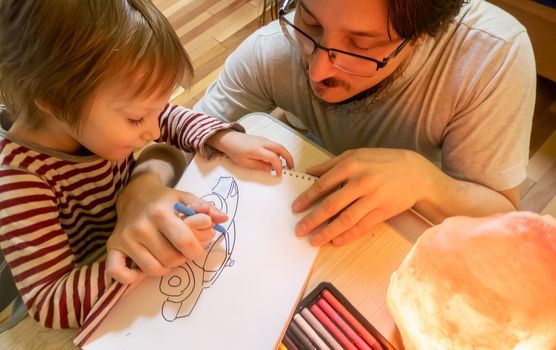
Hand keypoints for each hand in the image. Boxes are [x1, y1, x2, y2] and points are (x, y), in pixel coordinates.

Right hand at [106, 172, 227, 283]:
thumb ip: (205, 209)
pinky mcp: (112, 247)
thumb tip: (223, 219)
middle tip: (182, 250)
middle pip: (170, 259)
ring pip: (152, 269)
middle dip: (182, 258)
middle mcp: (140, 226)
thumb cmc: (164, 200)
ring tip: (166, 254)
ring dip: (164, 267)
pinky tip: (141, 270)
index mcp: (160, 212)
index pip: (184, 242)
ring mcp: (125, 238)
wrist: (134, 194)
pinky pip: (118, 273)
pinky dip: (131, 277)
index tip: (198, 248)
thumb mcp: (185, 198)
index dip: (197, 250)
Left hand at [208, 130, 293, 173]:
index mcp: (257, 150)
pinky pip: (274, 145)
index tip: (279, 174)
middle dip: (288, 158)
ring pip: (279, 146)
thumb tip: (270, 169)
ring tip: (286, 165)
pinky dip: (279, 152)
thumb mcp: (245, 163)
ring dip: (285, 155)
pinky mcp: (263, 139)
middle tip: (291, 167)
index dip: (278, 167)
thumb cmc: (235, 152)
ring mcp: (264, 139)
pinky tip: (277, 159)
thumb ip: (259, 166)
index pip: (273, 158)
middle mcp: (263, 143)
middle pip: (281, 148)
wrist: (228, 139)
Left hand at [292, 148, 434, 245]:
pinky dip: (348, 235)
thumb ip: (331, 164)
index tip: (296, 208)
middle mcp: (361, 182)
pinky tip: (335, 241)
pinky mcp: (383, 211)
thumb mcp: (357, 155)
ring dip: (327, 232)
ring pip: (345, 219)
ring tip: (314, 240)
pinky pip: (362, 226)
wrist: (416, 173)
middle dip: (312, 219)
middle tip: (299, 230)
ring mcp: (373, 198)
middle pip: (331, 205)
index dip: (307, 198)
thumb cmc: (383, 162)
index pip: (323, 184)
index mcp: (351, 165)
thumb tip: (309, 172)